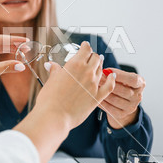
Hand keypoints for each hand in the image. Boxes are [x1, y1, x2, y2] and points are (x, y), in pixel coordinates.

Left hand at [0, 35, 28, 103]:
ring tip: (22, 52)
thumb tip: (21, 66)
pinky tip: (11, 58)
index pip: (1, 39)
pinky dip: (4, 57)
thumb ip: (6, 67)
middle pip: (1, 43)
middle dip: (14, 45)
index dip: (15, 40)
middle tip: (27, 48)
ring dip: (10, 50)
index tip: (26, 41)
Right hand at [13, 41, 115, 162]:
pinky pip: (109, 86)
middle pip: (95, 58)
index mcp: (74, 64)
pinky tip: (113, 76)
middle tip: (89, 57)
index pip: (85, 50)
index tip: (85, 46)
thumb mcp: (51, 81)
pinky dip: (112, 80)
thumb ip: (55, 71)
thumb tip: (51, 65)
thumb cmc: (49, 99)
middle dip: (92, 56)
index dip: (86, 47)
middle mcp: (86, 72)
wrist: (54, 116)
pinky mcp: (97, 97)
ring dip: (99, 67)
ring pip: (101, 70)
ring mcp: (93, 84)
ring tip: (96, 66)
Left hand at [98, 68, 145, 128]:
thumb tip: (104, 71)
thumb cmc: (121, 85)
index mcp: (140, 84)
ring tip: (95, 87)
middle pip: (124, 91)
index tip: (108, 71)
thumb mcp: (122, 77)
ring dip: (104, 93)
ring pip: (115, 100)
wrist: (121, 102)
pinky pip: (110, 109)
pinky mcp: (122, 114)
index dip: (121, 76)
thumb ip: (115, 74)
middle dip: (109, 84)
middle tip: (98, 79)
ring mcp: (131, 107)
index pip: (133, 80)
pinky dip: (102, 102)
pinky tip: (95, 97)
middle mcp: (138, 96)